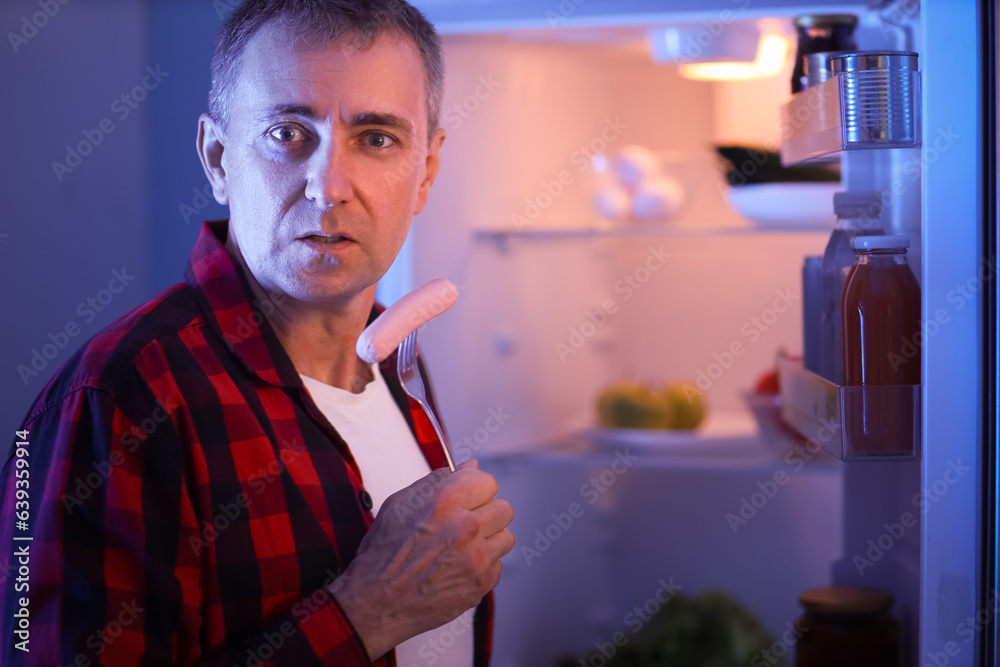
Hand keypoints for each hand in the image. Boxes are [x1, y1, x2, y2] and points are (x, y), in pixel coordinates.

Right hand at [327, 460, 514, 658]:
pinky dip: (482, 566)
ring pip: (505, 537)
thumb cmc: (383, 553)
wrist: (376, 603)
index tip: (467, 497)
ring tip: (462, 547)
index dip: (475, 488)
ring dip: (487, 540)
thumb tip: (470, 466)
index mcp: (444, 502)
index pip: (488, 481)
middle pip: (504, 509)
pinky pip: (497, 565)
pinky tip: (458, 568)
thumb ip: (438, 481)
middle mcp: (465, 528)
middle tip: (466, 522)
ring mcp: (476, 559)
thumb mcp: (400, 504)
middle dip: (486, 513)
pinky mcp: (480, 584)